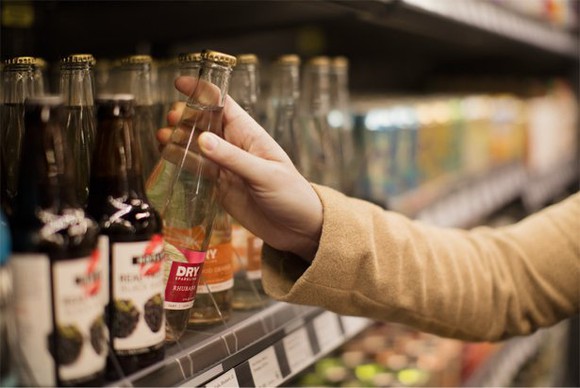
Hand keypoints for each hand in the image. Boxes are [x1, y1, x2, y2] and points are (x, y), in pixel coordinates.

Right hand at [157, 76, 322, 260]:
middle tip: (171, 120)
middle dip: (185, 117)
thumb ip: (233, 158)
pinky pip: (197, 168)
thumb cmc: (291, 195)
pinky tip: (167, 154)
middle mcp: (235, 146)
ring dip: (178, 138)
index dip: (202, 91)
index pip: (223, 104)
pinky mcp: (219, 185)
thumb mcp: (265, 175)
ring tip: (162, 137)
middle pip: (205, 123)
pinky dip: (181, 160)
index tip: (180, 82)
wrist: (297, 228)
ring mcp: (226, 165)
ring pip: (196, 145)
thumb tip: (203, 140)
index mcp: (250, 134)